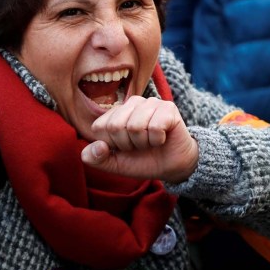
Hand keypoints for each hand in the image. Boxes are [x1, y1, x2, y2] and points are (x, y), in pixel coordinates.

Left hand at [81, 96, 197, 182]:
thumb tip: (96, 147)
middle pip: (116, 126)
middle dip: (128, 144)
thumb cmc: (143, 161)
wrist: (172, 167)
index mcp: (115, 113)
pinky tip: (162, 139)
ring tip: (151, 142)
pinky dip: (158, 140)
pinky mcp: (168, 108)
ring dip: (144, 143)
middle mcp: (131, 104)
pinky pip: (155, 127)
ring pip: (135, 126)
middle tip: (140, 146)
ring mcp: (150, 103)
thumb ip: (97, 158)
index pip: (100, 127)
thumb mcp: (115, 165)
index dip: (112, 145)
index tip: (124, 149)